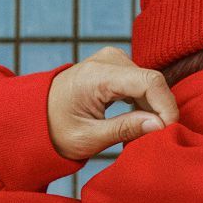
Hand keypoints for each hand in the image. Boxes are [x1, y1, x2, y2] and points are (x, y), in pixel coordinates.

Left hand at [47, 46, 179, 160]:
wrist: (34, 116)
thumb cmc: (55, 130)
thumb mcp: (88, 138)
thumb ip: (125, 130)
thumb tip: (160, 126)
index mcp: (97, 75)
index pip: (150, 82)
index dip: (167, 107)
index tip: (169, 133)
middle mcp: (107, 60)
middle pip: (152, 82)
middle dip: (160, 112)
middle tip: (153, 142)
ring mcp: (112, 60)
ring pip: (150, 84)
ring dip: (152, 111)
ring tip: (139, 137)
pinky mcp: (115, 67)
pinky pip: (141, 84)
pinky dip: (144, 106)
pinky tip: (135, 126)